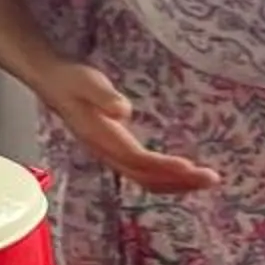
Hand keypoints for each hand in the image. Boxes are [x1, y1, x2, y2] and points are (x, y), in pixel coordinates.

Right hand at [35, 63, 220, 193]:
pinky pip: (144, 174)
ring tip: (206, 181)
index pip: (137, 158)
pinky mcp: (116, 153)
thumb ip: (103, 96)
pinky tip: (184, 176)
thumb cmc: (72, 80)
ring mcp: (112, 156)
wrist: (52, 83)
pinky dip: (166, 179)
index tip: (190, 167)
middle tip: (212, 178)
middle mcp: (108, 153)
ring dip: (177, 184)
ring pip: (146, 180)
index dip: (163, 165)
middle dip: (180, 180)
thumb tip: (123, 111)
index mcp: (102, 138)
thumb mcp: (86, 82)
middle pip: (146, 177)